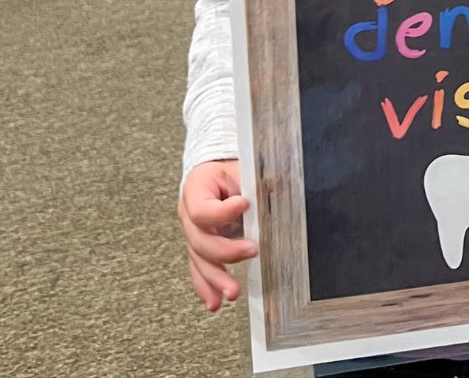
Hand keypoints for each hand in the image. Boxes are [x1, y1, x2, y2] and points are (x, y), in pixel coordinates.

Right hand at [178, 159, 256, 310]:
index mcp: (196, 189)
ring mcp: (193, 232)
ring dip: (215, 279)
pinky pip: (199, 269)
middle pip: (199, 240)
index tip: (245, 204)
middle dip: (225, 252)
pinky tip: (215, 302)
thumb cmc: (230, 168)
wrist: (216, 170)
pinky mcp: (200, 247)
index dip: (222, 212)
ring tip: (233, 293)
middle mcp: (188, 214)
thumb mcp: (242, 167)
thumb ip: (256, 180)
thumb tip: (279, 188)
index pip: (202, 209)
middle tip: (251, 251)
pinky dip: (207, 287)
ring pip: (199, 260)